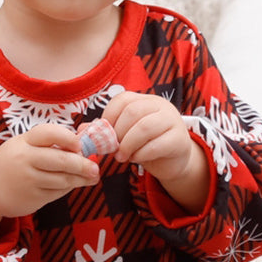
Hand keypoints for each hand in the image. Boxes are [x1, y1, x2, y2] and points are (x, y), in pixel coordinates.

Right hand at [0, 122, 98, 236]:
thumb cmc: (12, 163)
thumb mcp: (24, 146)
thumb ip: (49, 143)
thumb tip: (84, 143)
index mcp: (23, 141)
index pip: (49, 133)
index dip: (68, 138)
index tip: (79, 144)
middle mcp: (25, 159)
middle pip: (61, 160)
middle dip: (82, 164)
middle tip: (95, 168)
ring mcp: (28, 180)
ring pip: (63, 179)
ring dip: (80, 179)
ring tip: (91, 176)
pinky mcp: (33, 197)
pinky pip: (58, 192)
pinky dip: (68, 188)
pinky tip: (72, 184)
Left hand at [102, 91, 210, 213]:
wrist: (173, 162)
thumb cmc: (146, 145)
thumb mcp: (125, 136)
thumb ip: (106, 132)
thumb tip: (82, 131)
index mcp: (145, 100)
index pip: (123, 100)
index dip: (109, 117)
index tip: (104, 135)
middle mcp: (160, 106)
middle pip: (133, 112)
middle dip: (118, 133)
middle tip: (113, 149)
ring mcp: (172, 121)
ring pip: (145, 127)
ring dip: (128, 144)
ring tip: (122, 156)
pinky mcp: (179, 139)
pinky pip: (157, 145)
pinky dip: (141, 154)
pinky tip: (136, 159)